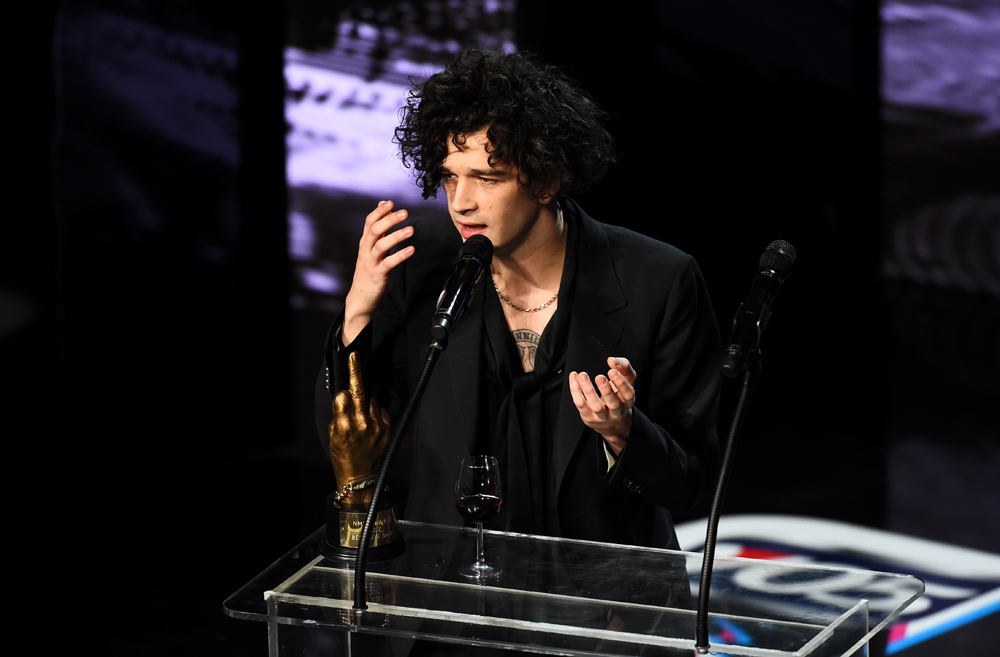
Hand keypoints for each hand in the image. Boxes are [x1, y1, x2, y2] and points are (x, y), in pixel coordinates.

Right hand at [329, 351, 391, 504]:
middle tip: (355, 356)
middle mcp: (362, 424)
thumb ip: (339, 415)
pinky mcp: (388, 429)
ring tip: (361, 419)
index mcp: (345, 427)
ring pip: (371, 401)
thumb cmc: (343, 457)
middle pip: (359, 391)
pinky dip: (376, 412)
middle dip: (356, 372)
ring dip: (366, 403)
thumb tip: (345, 397)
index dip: (342, 393)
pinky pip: (381, 410)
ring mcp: (377, 426)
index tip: (343, 388)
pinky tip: (371, 423)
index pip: (343, 396)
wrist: (362, 478)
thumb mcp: (334, 436)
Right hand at [343, 200, 414, 345]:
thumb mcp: (370, 251)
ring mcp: (370, 263)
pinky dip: (400, 255)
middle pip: (374, 231)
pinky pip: (388, 263)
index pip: (369, 223)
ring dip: (396, 236)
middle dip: (389, 219)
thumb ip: (377, 232)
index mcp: (364, 244)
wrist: (359, 298)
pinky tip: (411, 249)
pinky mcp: (377, 275)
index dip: (379, 212)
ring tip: (411, 229)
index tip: (391, 202)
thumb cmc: (368, 272)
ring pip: (381, 245)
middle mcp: (365, 251)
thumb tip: (381, 207)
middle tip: (404, 212)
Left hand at [568, 356, 636, 454]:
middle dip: (606, 390)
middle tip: (600, 377)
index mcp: (627, 401)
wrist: (610, 421)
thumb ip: (623, 367)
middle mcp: (617, 411)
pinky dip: (576, 391)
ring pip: (596, 406)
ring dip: (589, 390)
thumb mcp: (626, 380)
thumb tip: (612, 360)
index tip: (612, 371)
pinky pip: (581, 404)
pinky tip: (574, 377)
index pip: (628, 394)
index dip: (621, 383)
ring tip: (583, 375)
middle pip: (613, 403)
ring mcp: (602, 416)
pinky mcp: (589, 417)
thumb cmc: (618, 394)